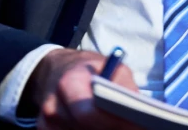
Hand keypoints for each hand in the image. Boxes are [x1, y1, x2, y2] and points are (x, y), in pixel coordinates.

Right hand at [25, 48, 141, 128]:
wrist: (56, 68)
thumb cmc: (86, 67)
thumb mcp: (109, 64)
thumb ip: (123, 85)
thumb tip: (140, 109)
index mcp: (69, 82)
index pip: (89, 113)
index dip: (113, 122)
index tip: (135, 125)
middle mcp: (54, 105)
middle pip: (85, 129)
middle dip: (109, 129)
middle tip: (131, 127)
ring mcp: (47, 121)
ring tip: (116, 124)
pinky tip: (98, 126)